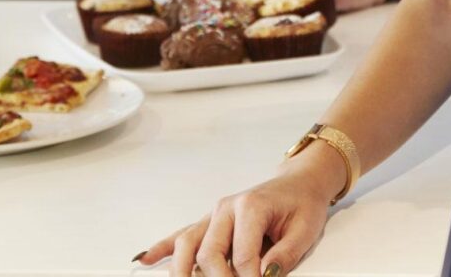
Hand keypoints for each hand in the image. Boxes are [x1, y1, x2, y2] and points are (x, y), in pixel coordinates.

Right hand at [134, 157, 338, 276]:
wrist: (299, 183)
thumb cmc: (302, 204)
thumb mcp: (305, 230)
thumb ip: (284, 256)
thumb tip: (264, 276)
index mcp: (251, 207)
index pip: (242, 255)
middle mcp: (226, 209)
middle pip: (209, 253)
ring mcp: (214, 215)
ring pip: (187, 245)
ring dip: (182, 270)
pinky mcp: (210, 221)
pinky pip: (182, 235)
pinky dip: (162, 247)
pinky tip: (146, 258)